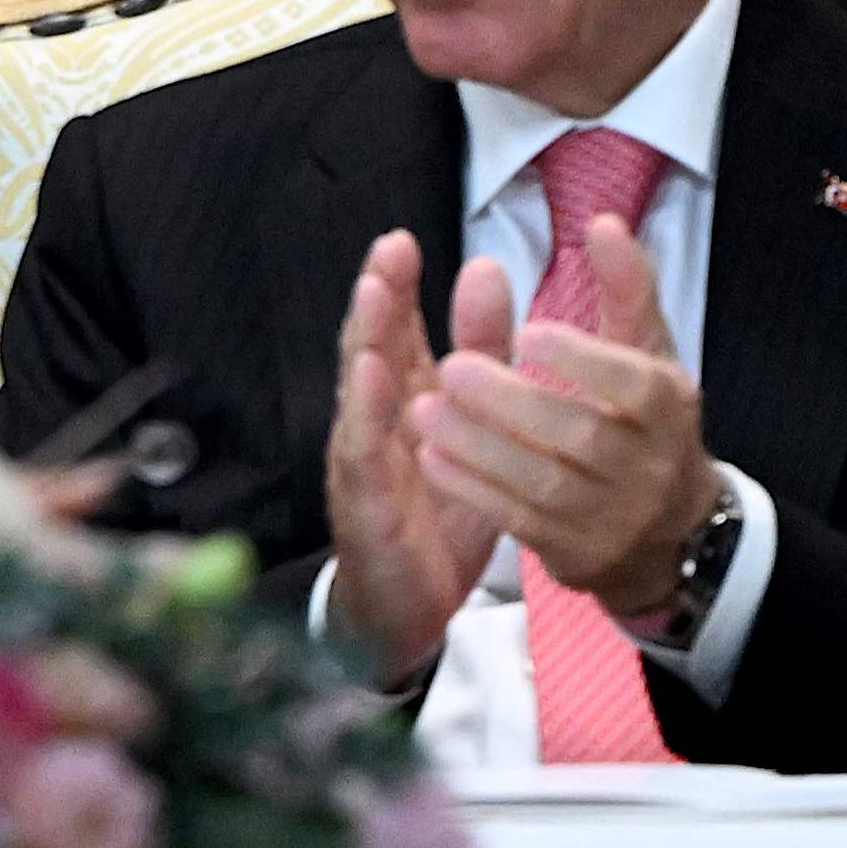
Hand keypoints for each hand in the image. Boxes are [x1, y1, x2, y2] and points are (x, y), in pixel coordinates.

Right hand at [322, 230, 507, 686]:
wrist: (405, 607)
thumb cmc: (434, 512)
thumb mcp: (471, 427)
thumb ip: (480, 353)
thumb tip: (486, 270)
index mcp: (402, 400)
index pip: (393, 331)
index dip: (396, 286)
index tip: (404, 240)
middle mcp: (374, 421)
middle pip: (369, 347)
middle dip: (378, 297)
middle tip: (391, 250)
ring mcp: (362, 459)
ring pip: (359, 391)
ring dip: (365, 340)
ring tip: (376, 294)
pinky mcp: (364, 503)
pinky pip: (364, 453)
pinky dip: (367, 414)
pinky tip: (373, 380)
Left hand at [409, 216, 720, 619]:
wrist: (667, 527)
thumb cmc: (643, 417)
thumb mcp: (647, 352)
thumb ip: (626, 289)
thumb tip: (604, 223)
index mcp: (670, 409)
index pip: (635, 386)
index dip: (583, 359)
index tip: (528, 331)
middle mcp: (651, 468)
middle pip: (581, 435)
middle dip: (512, 403)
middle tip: (452, 367)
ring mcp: (614, 519)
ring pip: (543, 485)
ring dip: (477, 448)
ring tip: (422, 409)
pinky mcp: (576, 554)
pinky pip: (519, 522)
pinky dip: (472, 489)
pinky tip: (430, 455)